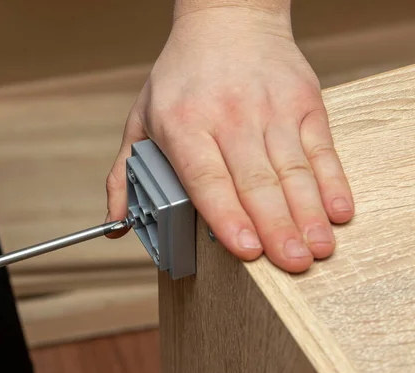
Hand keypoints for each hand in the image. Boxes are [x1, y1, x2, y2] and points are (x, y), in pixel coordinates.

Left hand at [105, 7, 353, 272]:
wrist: (227, 20)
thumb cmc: (181, 76)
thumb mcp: (141, 119)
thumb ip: (125, 174)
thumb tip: (116, 224)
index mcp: (185, 125)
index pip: (207, 179)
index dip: (227, 216)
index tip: (245, 249)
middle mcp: (230, 117)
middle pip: (256, 182)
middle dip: (277, 228)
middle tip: (291, 265)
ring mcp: (271, 110)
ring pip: (293, 170)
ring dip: (308, 214)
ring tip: (317, 250)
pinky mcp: (303, 104)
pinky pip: (321, 149)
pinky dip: (333, 183)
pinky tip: (339, 212)